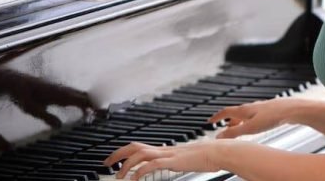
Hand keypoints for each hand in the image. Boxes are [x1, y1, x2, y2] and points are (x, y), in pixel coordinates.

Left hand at [104, 140, 221, 179]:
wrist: (218, 152)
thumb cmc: (206, 157)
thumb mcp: (186, 160)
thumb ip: (175, 161)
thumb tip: (170, 164)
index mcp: (165, 150)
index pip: (139, 147)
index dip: (124, 152)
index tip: (113, 160)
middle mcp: (164, 150)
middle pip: (135, 147)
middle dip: (118, 154)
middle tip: (106, 163)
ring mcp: (168, 154)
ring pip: (140, 154)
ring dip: (126, 165)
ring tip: (119, 176)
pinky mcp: (173, 161)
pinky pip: (152, 164)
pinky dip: (140, 171)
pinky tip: (136, 179)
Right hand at [208, 98, 295, 138]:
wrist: (291, 109)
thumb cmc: (272, 117)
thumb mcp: (250, 128)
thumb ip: (234, 133)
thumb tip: (219, 136)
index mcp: (244, 110)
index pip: (226, 112)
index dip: (217, 117)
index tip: (210, 120)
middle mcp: (251, 107)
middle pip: (235, 113)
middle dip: (227, 121)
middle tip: (223, 128)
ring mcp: (260, 108)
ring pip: (245, 115)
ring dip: (238, 122)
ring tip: (237, 129)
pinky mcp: (268, 111)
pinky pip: (254, 116)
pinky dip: (248, 121)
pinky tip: (254, 125)